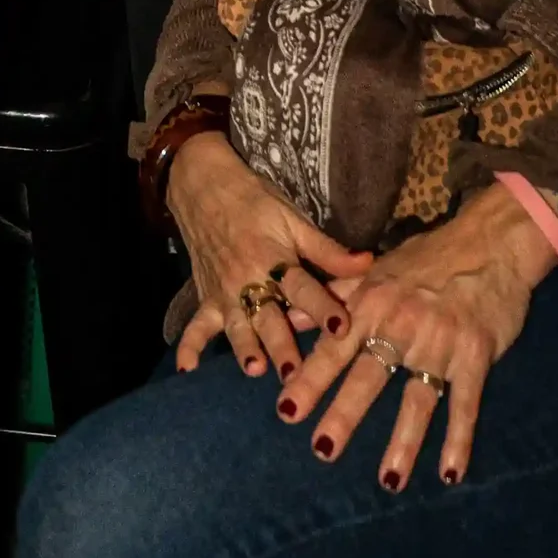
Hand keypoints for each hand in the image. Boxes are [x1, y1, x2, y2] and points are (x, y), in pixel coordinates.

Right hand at [168, 133, 371, 381]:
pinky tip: (188, 369)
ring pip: (237, 325)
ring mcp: (224, 291)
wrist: (202, 184)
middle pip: (269, 316)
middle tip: (296, 373)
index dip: (323, 306)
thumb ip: (327, 249)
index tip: (342, 328)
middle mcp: (249, 280)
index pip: (303, 287)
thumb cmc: (253, 201)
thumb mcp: (292, 219)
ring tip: (255, 369)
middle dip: (282, 344)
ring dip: (245, 347)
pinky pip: (196, 325)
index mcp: (275, 259)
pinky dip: (190, 346)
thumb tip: (369, 262)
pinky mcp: (206, 297)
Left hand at [275, 183, 555, 487]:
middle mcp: (401, 324)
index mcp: (371, 303)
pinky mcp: (476, 354)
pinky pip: (465, 403)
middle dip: (344, 415)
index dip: (309, 379)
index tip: (285, 411)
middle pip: (368, 377)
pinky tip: (449, 473)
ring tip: (387, 481)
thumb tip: (289, 313)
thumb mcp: (375, 272)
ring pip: (417, 399)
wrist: (490, 242)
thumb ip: (333, 298)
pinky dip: (459, 439)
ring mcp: (440, 342)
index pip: (333, 347)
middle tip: (321, 450)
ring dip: (403, 441)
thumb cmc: (427, 258)